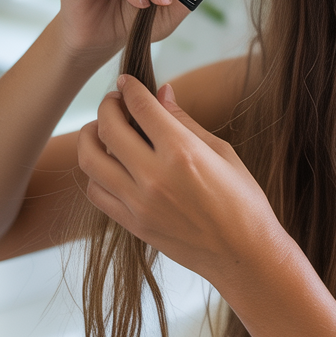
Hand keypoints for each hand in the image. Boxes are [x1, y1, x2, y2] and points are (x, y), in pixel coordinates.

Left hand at [77, 77, 289, 287]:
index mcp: (183, 152)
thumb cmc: (243, 200)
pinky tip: (108, 165)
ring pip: (91, 160)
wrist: (245, 254)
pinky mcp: (133, 224)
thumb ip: (186, 122)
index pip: (141, 107)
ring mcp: (140, 203)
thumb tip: (163, 93)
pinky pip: (97, 192)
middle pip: (108, 129)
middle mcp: (155, 176)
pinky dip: (95, 173)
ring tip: (101, 131)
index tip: (126, 82)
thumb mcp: (222, 153)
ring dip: (90, 138)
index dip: (129, 88)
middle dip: (107, 107)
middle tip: (115, 102)